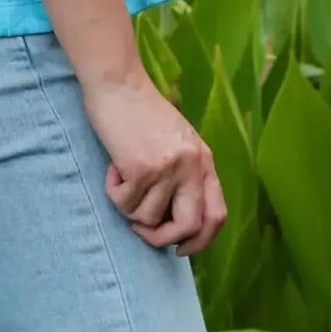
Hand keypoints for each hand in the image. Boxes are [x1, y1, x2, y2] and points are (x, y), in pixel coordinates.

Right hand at [82, 70, 226, 256]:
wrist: (118, 82)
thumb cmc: (141, 111)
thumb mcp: (177, 140)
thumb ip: (185, 173)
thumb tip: (177, 222)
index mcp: (204, 159)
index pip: (217, 215)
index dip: (201, 241)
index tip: (180, 249)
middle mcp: (192, 165)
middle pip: (190, 226)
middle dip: (163, 239)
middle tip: (143, 231)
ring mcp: (168, 167)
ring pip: (148, 218)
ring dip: (129, 209)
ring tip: (123, 179)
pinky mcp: (142, 168)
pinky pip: (124, 203)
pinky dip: (114, 192)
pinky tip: (113, 168)